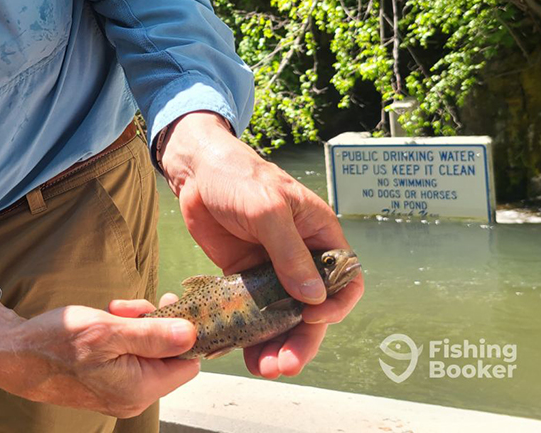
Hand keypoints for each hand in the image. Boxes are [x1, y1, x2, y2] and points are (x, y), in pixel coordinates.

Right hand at [0, 282, 199, 417]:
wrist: (14, 354)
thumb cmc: (56, 341)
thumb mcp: (108, 330)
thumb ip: (154, 334)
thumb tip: (193, 335)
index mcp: (139, 389)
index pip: (188, 362)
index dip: (182, 331)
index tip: (167, 305)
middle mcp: (134, 398)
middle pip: (167, 355)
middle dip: (152, 323)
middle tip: (126, 306)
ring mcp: (120, 392)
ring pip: (147, 351)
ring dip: (134, 324)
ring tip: (111, 310)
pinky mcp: (108, 382)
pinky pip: (129, 355)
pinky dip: (121, 334)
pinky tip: (103, 321)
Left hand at [159, 111, 363, 378]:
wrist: (196, 172)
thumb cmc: (239, 177)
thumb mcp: (267, 209)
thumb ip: (289, 253)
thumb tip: (313, 298)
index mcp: (318, 236)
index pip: (344, 279)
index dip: (336, 304)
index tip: (312, 317)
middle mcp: (300, 257)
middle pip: (312, 309)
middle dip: (301, 339)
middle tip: (284, 364)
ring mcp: (271, 270)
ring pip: (282, 317)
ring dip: (275, 344)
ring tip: (262, 368)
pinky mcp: (244, 278)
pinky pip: (252, 312)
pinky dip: (248, 334)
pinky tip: (239, 353)